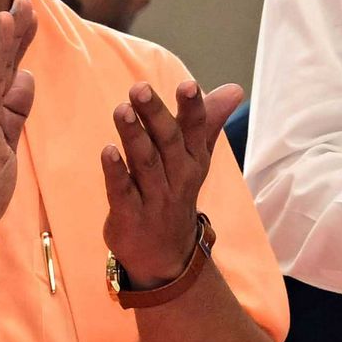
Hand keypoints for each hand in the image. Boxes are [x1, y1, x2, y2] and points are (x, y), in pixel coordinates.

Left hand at [97, 76, 248, 284]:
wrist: (167, 256)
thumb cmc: (176, 193)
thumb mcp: (196, 159)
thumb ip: (208, 122)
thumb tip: (234, 88)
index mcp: (193, 161)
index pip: (196, 131)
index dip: (193, 109)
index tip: (189, 84)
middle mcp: (177, 178)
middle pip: (168, 143)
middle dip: (156, 115)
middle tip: (140, 88)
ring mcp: (154, 198)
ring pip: (145, 163)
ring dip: (134, 136)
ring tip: (122, 110)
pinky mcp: (129, 215)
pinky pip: (122, 191)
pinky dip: (115, 171)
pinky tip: (107, 151)